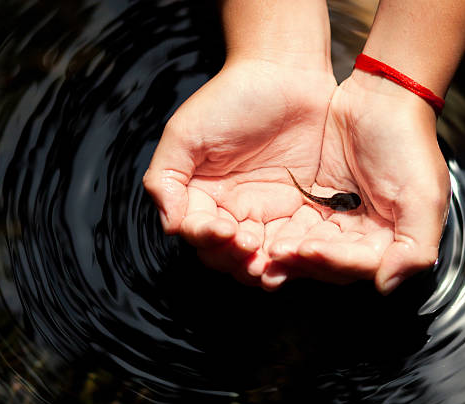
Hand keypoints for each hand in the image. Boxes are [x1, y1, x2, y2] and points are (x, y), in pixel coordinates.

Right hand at [143, 59, 335, 288]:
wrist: (285, 75)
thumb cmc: (232, 98)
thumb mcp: (186, 133)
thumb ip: (167, 178)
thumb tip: (169, 224)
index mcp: (199, 194)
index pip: (196, 232)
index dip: (207, 238)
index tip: (223, 229)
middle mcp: (229, 208)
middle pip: (223, 254)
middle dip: (233, 258)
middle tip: (249, 247)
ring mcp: (264, 212)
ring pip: (256, 257)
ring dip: (259, 267)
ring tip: (268, 265)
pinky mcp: (297, 209)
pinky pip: (290, 243)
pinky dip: (288, 257)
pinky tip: (292, 257)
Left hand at [266, 70, 449, 293]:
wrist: (380, 97)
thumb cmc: (407, 140)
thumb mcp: (424, 193)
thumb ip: (415, 247)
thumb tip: (387, 286)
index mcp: (394, 238)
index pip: (361, 265)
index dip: (335, 261)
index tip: (309, 249)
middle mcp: (366, 233)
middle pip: (333, 262)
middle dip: (305, 261)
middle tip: (277, 256)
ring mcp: (340, 218)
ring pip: (312, 247)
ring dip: (290, 253)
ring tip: (266, 253)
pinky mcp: (318, 202)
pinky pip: (299, 225)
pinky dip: (284, 233)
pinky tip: (266, 237)